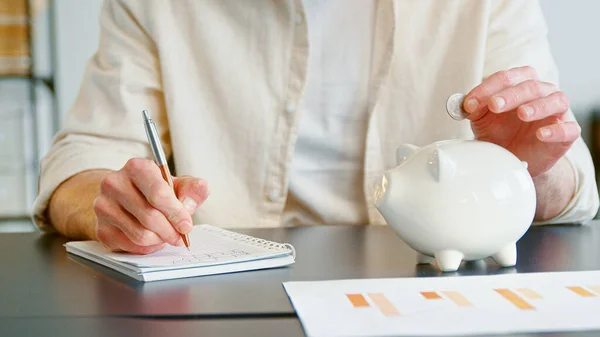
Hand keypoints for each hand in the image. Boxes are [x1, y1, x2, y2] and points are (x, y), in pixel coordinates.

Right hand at [93, 158, 209, 253]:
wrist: (125, 198)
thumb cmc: (155, 191)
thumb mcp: (177, 185)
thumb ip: (192, 188)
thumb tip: (200, 190)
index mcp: (136, 167)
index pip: (158, 194)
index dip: (176, 213)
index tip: (186, 225)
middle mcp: (114, 183)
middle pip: (150, 217)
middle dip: (171, 231)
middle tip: (180, 236)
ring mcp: (103, 206)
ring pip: (140, 234)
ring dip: (160, 239)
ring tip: (166, 235)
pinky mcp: (101, 228)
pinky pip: (131, 245)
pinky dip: (147, 246)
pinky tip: (152, 238)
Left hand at [464, 65, 579, 176]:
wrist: (512, 158)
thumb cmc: (498, 132)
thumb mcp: (481, 119)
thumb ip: (473, 108)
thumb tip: (464, 103)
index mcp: (520, 83)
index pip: (507, 77)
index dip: (488, 88)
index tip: (470, 103)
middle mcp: (543, 93)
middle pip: (531, 86)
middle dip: (511, 95)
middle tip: (494, 105)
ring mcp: (557, 112)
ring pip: (556, 100)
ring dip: (538, 106)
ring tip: (522, 113)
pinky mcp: (566, 134)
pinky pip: (569, 129)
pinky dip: (557, 130)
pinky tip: (541, 134)